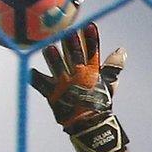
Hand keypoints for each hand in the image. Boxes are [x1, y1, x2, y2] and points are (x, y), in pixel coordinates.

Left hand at [27, 24, 128, 151]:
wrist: (89, 126)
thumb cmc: (99, 103)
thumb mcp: (109, 84)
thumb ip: (113, 66)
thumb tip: (122, 49)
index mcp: (92, 73)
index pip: (93, 52)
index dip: (91, 39)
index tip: (88, 26)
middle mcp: (78, 77)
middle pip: (74, 57)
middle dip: (71, 44)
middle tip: (67, 31)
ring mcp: (65, 86)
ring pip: (57, 68)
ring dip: (53, 59)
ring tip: (48, 48)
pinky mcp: (53, 95)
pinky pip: (41, 84)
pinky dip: (35, 78)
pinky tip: (30, 70)